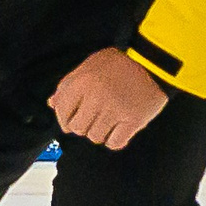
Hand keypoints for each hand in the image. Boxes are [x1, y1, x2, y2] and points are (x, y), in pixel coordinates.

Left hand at [48, 47, 170, 150]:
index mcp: (83, 80)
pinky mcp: (133, 120)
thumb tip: (52, 103)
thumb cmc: (120, 63)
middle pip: (77, 128)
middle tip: (94, 118)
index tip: (70, 121)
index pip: (61, 109)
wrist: (154, 62)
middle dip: (84, 126)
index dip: (64, 119)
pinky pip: (114, 143)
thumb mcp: (90, 65)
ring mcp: (115, 109)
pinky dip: (115, 140)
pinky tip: (119, 128)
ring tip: (109, 120)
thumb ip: (69, 84)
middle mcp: (96, 96)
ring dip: (101, 132)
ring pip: (95, 137)